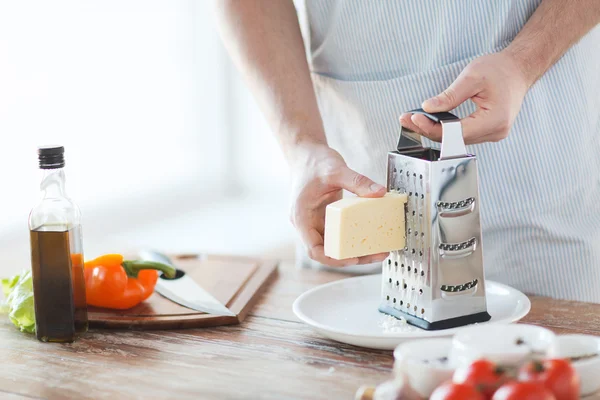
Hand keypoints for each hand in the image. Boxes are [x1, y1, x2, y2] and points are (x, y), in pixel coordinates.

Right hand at [289, 143, 387, 266]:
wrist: (306, 153)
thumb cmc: (313, 162)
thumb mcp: (336, 169)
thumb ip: (357, 181)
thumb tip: (379, 192)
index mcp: (302, 217)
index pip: (314, 249)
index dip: (333, 258)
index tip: (353, 258)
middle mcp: (307, 223)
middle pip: (328, 250)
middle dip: (352, 256)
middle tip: (376, 254)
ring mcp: (316, 222)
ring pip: (335, 244)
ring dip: (355, 249)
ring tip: (378, 249)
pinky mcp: (326, 218)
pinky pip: (340, 232)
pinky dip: (354, 236)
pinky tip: (371, 234)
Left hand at [399, 51, 530, 143]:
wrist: (518, 69)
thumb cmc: (499, 70)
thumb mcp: (472, 77)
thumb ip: (450, 95)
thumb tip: (427, 108)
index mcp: (494, 120)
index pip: (455, 132)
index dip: (432, 127)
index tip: (414, 117)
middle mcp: (495, 132)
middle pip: (453, 139)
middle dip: (428, 129)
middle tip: (406, 119)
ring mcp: (492, 134)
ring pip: (456, 139)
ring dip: (434, 130)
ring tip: (414, 119)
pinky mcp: (487, 132)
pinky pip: (462, 135)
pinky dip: (445, 129)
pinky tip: (430, 121)